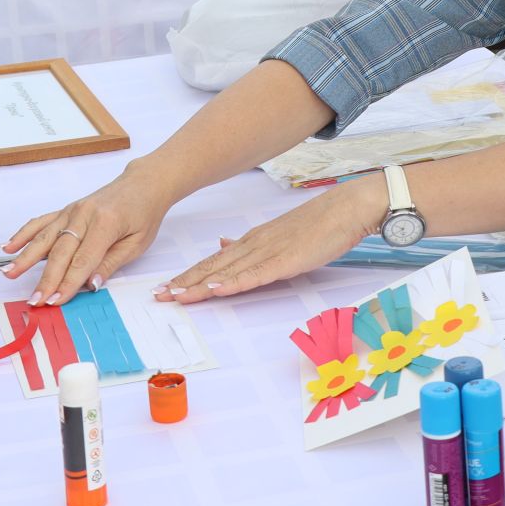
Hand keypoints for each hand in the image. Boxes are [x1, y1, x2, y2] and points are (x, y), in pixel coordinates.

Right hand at [1, 165, 177, 305]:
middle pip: (60, 252)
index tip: (55, 301)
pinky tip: (9, 246)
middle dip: (46, 278)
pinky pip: (41, 222)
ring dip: (25, 257)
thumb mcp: (137, 244)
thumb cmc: (143, 214)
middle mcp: (84, 214)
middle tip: (34, 299)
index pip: (83, 260)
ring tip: (8, 273)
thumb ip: (110, 263)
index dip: (68, 283)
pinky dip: (24, 234)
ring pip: (45, 237)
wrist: (142, 185)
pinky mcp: (66, 210)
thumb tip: (90, 285)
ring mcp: (72, 210)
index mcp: (105, 223)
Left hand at [154, 174, 384, 302]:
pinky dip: (233, 283)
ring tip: (176, 296)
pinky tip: (216, 289)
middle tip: (158, 296)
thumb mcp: (277, 234)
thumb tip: (222, 245)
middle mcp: (254, 244)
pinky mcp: (286, 261)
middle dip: (184, 283)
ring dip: (200, 285)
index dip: (188, 275)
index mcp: (252, 240)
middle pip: (212, 267)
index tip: (166, 287)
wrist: (346, 208)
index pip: (212, 261)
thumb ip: (248, 243)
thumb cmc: (318, 224)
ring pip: (228, 272)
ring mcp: (268, 252)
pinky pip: (255, 274)